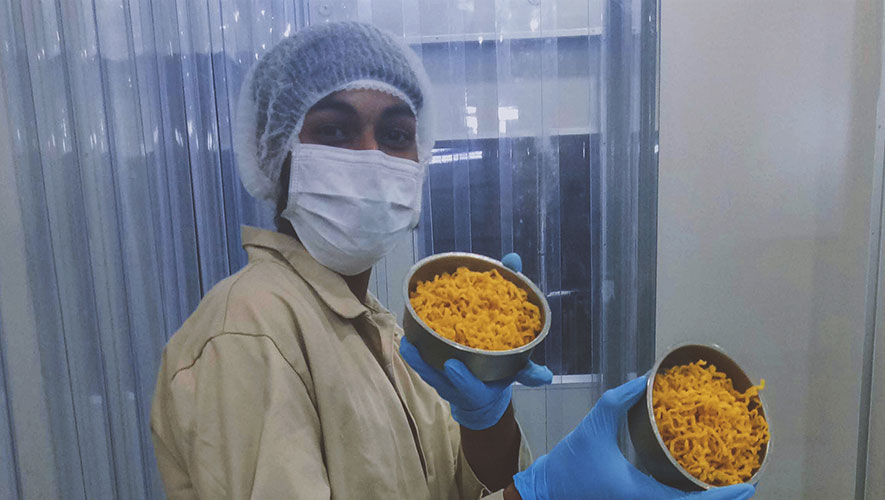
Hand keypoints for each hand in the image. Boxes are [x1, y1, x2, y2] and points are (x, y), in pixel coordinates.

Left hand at [399, 337, 550, 429]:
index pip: (467, 387)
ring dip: (414, 354)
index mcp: (476, 391)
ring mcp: (441, 378)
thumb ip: (528, 374)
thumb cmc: (498, 379)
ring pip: (423, 367)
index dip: (460, 379)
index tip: (453, 367)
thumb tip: (546, 376)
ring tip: (406, 336)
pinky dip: (415, 345)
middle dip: (426, 365)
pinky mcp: (433, 367)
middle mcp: (455, 386)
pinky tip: (407, 327)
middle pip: (436, 378)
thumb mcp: (514, 377)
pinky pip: (420, 359)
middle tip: (415, 347)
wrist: (481, 397)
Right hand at [512, 376, 755, 499]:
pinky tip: (694, 482)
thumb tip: (645, 379)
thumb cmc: (571, 463)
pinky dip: (685, 496)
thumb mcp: (594, 426)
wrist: (546, 489)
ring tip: (727, 483)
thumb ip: (620, 401)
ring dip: (704, 499)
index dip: (723, 498)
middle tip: (746, 484)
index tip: (748, 488)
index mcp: (642, 494)